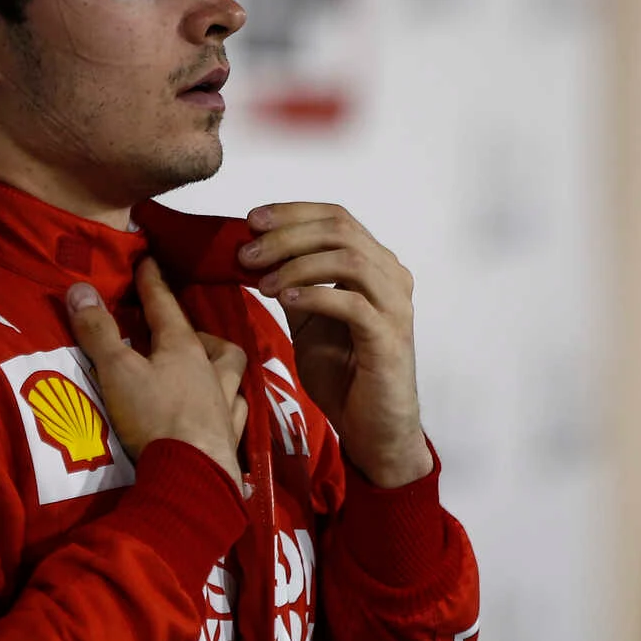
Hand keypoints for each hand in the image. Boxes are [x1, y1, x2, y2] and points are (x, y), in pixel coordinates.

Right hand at [66, 258, 246, 487]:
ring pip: (233, 375)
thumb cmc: (154, 416)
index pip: (166, 307)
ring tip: (204, 371)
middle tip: (180, 337)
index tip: (149, 261)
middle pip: (215, 343)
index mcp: (184, 350)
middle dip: (198, 333)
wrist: (192, 474)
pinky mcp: (230, 437)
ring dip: (220, 367)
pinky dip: (229, 406)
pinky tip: (221, 411)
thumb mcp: (117, 371)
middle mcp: (212, 373)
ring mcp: (226, 406)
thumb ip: (98, 332)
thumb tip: (80, 288)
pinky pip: (238, 412)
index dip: (153, 283)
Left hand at [239, 203, 432, 487]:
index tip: (250, 220)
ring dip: (296, 264)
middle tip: (246, 254)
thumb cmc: (345, 376)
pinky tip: (283, 298)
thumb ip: (293, 284)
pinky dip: (314, 294)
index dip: (292, 212)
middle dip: (286, 235)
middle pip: (340, 230)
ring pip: (348, 259)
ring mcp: (394, 305)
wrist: (373, 429)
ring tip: (262, 282)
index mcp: (375, 265)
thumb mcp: (308, 322)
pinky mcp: (389, 336)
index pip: (336, 216)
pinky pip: (351, 302)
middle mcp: (391, 276)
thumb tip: (256, 252)